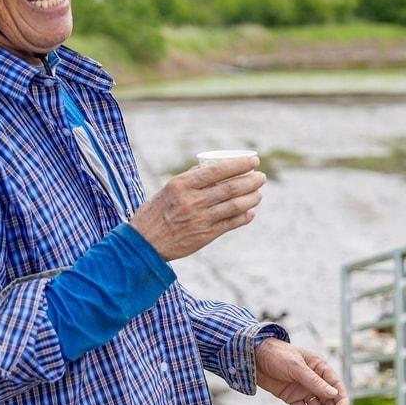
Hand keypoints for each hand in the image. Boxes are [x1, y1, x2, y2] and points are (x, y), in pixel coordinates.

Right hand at [129, 156, 263, 260]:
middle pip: (230, 188)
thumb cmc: (156, 212)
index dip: (239, 165)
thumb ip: (191, 180)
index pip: (217, 170)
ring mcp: (200, 219)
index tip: (253, 161)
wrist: (144, 243)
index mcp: (182, 184)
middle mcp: (192, 201)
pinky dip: (244, 217)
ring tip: (259, 193)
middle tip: (261, 177)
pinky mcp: (205, 235)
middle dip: (251, 181)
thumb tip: (216, 168)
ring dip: (251, 198)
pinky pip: (231, 224)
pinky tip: (251, 212)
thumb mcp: (169, 189)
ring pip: (234, 205)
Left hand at [255, 339, 350, 404]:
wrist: (253, 357)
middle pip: (328, 401)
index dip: (341, 402)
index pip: (336, 387)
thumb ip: (314, 381)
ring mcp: (304, 390)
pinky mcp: (293, 398)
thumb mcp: (296, 367)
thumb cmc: (277, 355)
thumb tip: (334, 394)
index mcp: (320, 368)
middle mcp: (315, 380)